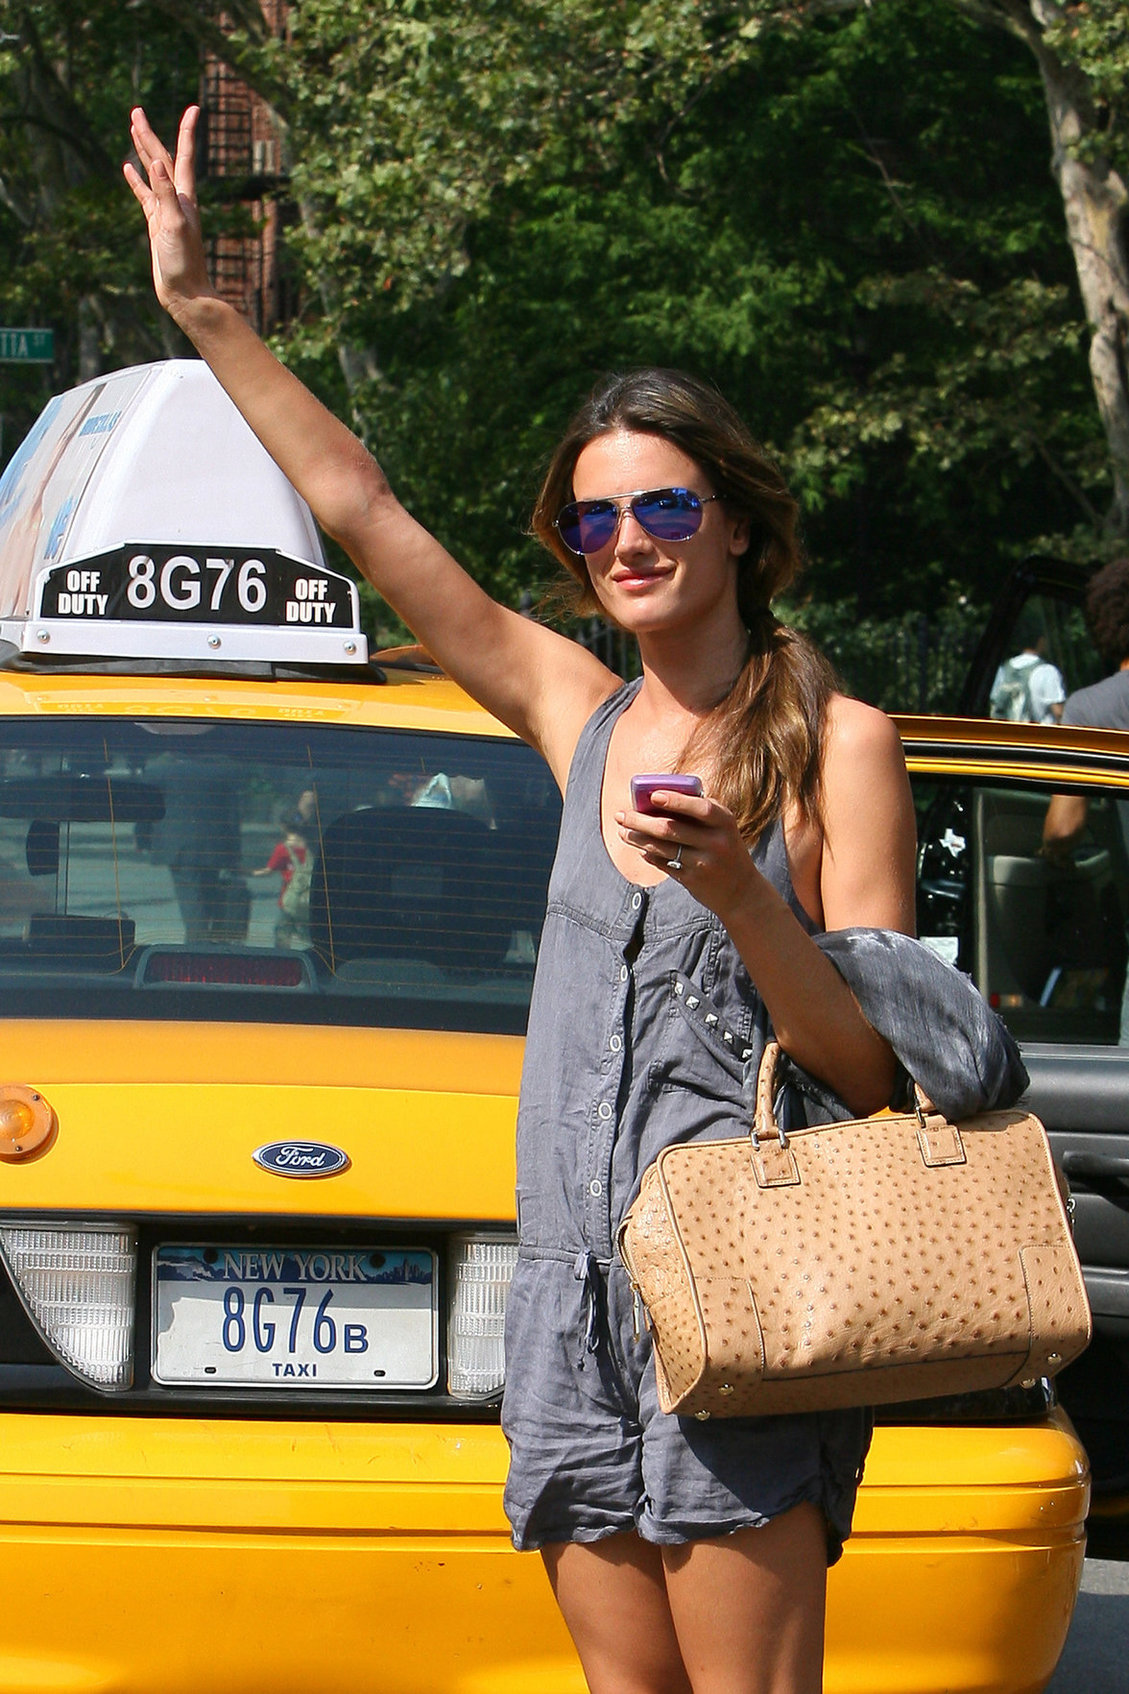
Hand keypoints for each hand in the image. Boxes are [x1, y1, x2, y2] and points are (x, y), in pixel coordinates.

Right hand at [123, 106, 214, 315]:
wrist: (184, 292)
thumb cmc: (184, 263)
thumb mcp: (174, 226)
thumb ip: (166, 195)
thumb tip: (155, 164)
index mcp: (185, 197)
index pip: (184, 157)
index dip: (187, 132)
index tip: (193, 108)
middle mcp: (177, 200)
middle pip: (162, 159)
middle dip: (150, 135)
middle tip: (136, 111)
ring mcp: (165, 211)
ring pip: (152, 174)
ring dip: (143, 151)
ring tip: (134, 129)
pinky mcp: (156, 224)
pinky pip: (144, 195)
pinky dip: (137, 180)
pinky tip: (128, 168)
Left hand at [616, 788, 755, 916]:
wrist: (742, 891)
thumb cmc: (726, 849)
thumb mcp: (722, 828)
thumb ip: (699, 813)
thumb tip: (657, 798)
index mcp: (725, 822)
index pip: (700, 808)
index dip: (676, 800)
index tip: (653, 795)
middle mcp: (716, 842)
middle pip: (670, 828)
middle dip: (640, 820)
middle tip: (620, 815)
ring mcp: (704, 863)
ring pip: (662, 847)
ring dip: (638, 838)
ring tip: (623, 832)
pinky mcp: (693, 880)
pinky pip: (664, 864)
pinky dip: (650, 855)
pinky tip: (641, 849)